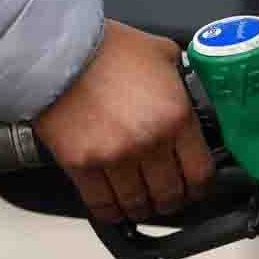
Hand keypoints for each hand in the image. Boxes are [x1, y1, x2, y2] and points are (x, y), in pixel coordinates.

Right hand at [33, 19, 213, 222]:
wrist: (58, 50)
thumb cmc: (108, 47)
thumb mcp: (162, 54)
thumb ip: (181, 82)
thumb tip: (189, 97)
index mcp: (176, 116)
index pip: (200, 172)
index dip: (200, 187)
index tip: (195, 188)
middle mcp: (150, 143)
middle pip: (169, 194)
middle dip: (171, 200)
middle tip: (168, 197)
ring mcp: (115, 157)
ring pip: (137, 204)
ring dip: (142, 208)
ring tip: (141, 203)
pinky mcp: (82, 165)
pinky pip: (101, 204)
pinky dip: (111, 211)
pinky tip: (115, 208)